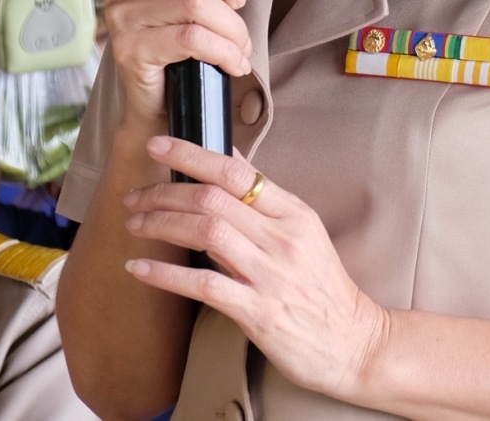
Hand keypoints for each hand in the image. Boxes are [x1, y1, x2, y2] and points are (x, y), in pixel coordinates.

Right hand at [100, 0, 247, 123]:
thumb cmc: (181, 39)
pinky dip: (226, 50)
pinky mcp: (130, 51)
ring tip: (241, 45)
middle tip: (240, 2)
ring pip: (196, 3)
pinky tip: (234, 62)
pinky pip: (192, 39)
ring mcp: (120, 17)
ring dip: (234, 27)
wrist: (160, 105)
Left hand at [123, 137, 391, 404]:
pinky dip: (167, 274)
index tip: (158, 145)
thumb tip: (230, 157)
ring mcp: (272, 275)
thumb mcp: (304, 232)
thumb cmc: (324, 289)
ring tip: (135, 224)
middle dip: (165, 192)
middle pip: (213, 199)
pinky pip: (205, 285)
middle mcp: (283, 238)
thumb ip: (265, 198)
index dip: (192, 154)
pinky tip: (140, 269)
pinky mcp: (260, 313)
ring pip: (207, 233)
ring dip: (162, 224)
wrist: (355, 343)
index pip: (237, 171)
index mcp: (293, 213)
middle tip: (134, 195)